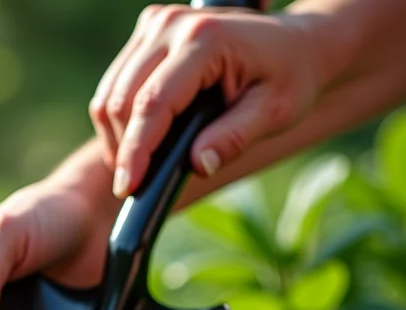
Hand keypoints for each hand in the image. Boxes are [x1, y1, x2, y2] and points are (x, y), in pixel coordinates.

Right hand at [90, 3, 323, 196]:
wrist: (295, 43)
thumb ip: (234, 138)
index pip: (153, 104)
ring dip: (117, 137)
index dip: (136, 151)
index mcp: (206, 40)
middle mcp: (173, 25)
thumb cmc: (289, 78)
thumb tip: (198, 166)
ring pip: (110, 94)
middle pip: (122, 101)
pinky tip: (137, 141)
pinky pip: (114, 85)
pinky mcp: (148, 32)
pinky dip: (119, 120)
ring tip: (136, 168)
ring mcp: (156, 25)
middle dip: (123, 150)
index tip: (127, 188)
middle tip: (134, 188)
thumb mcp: (274, 113)